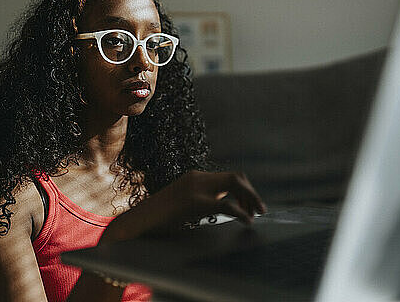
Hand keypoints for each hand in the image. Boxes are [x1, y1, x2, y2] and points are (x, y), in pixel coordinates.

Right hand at [100, 170, 266, 243]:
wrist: (138, 222)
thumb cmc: (159, 219)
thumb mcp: (184, 205)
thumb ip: (202, 200)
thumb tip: (224, 205)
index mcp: (195, 177)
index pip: (228, 176)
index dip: (244, 189)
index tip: (251, 206)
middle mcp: (197, 178)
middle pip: (235, 176)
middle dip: (251, 192)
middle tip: (261, 210)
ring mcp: (195, 188)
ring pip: (233, 184)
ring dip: (250, 198)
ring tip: (257, 214)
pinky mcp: (194, 202)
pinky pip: (225, 203)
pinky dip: (240, 211)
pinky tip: (247, 221)